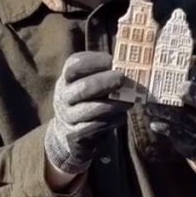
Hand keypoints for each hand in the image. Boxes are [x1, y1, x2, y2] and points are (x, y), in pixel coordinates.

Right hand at [44, 52, 131, 174]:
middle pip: (83, 87)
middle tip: (123, 79)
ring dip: (113, 105)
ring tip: (130, 101)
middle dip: (105, 82)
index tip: (113, 61)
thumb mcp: (93, 79)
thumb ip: (107, 70)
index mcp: (68, 76)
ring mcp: (68, 116)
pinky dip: (111, 121)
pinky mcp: (75, 135)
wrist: (72, 128)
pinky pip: (95, 128)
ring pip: (90, 109)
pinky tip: (121, 116)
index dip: (95, 62)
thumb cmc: (90, 96)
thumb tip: (131, 63)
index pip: (76, 65)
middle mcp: (64, 94)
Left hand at [145, 63, 195, 162]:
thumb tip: (165, 51)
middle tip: (179, 88)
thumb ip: (187, 67)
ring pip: (190, 120)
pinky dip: (166, 128)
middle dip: (195, 94)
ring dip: (169, 112)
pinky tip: (154, 123)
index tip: (192, 72)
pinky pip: (181, 136)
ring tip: (151, 105)